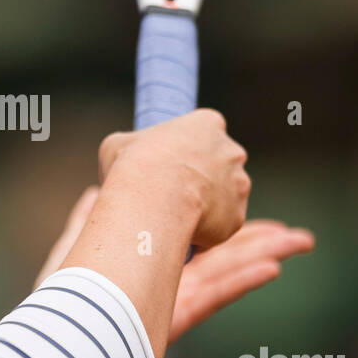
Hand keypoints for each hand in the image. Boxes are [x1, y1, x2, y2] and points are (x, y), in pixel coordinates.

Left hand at [35, 188, 312, 336]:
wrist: (54, 343)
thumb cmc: (56, 299)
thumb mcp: (71, 252)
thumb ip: (86, 223)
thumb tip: (94, 192)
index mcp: (143, 267)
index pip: (189, 239)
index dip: (218, 224)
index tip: (240, 202)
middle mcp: (164, 285)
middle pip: (220, 258)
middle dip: (257, 243)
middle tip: (293, 233)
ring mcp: (171, 302)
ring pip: (226, 273)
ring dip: (265, 255)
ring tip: (300, 241)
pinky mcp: (172, 321)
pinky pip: (213, 298)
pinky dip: (241, 283)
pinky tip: (271, 269)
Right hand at [98, 109, 249, 248]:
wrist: (151, 199)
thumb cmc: (133, 165)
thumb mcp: (118, 144)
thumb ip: (133, 147)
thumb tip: (126, 159)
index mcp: (208, 123)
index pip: (205, 132)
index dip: (185, 150)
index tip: (170, 162)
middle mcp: (231, 151)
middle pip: (219, 165)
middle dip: (201, 178)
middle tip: (172, 192)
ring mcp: (239, 185)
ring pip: (223, 198)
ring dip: (205, 206)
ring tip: (173, 217)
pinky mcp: (236, 218)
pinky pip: (221, 227)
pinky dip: (205, 232)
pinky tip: (181, 234)